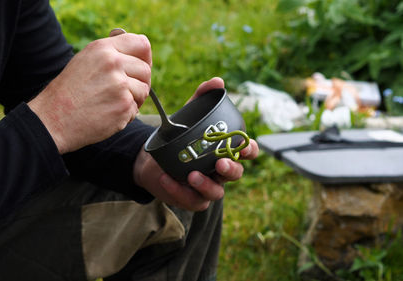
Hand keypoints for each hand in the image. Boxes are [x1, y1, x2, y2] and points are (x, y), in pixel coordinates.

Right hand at [28, 33, 151, 153]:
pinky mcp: (124, 106)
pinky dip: (126, 115)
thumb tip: (138, 54)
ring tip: (111, 103)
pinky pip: (136, 109)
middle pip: (145, 70)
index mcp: (103, 49)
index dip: (145, 57)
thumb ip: (111, 54)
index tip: (142, 66)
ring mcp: (120, 85)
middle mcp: (113, 63)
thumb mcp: (85, 61)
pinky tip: (107, 114)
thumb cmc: (68, 92)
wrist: (54, 119)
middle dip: (140, 82)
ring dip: (134, 100)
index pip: (141, 44)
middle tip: (125, 92)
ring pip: (144, 90)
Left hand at [133, 77, 258, 210]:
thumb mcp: (189, 114)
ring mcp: (207, 186)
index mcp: (225, 150)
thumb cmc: (178, 137)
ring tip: (192, 175)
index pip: (247, 152)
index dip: (250, 150)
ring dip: (206, 184)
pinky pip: (191, 199)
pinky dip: (178, 190)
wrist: (152, 157)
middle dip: (231, 169)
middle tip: (220, 163)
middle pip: (236, 174)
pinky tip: (166, 179)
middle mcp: (220, 171)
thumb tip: (217, 82)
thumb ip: (202, 97)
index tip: (245, 146)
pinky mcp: (190, 198)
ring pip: (216, 192)